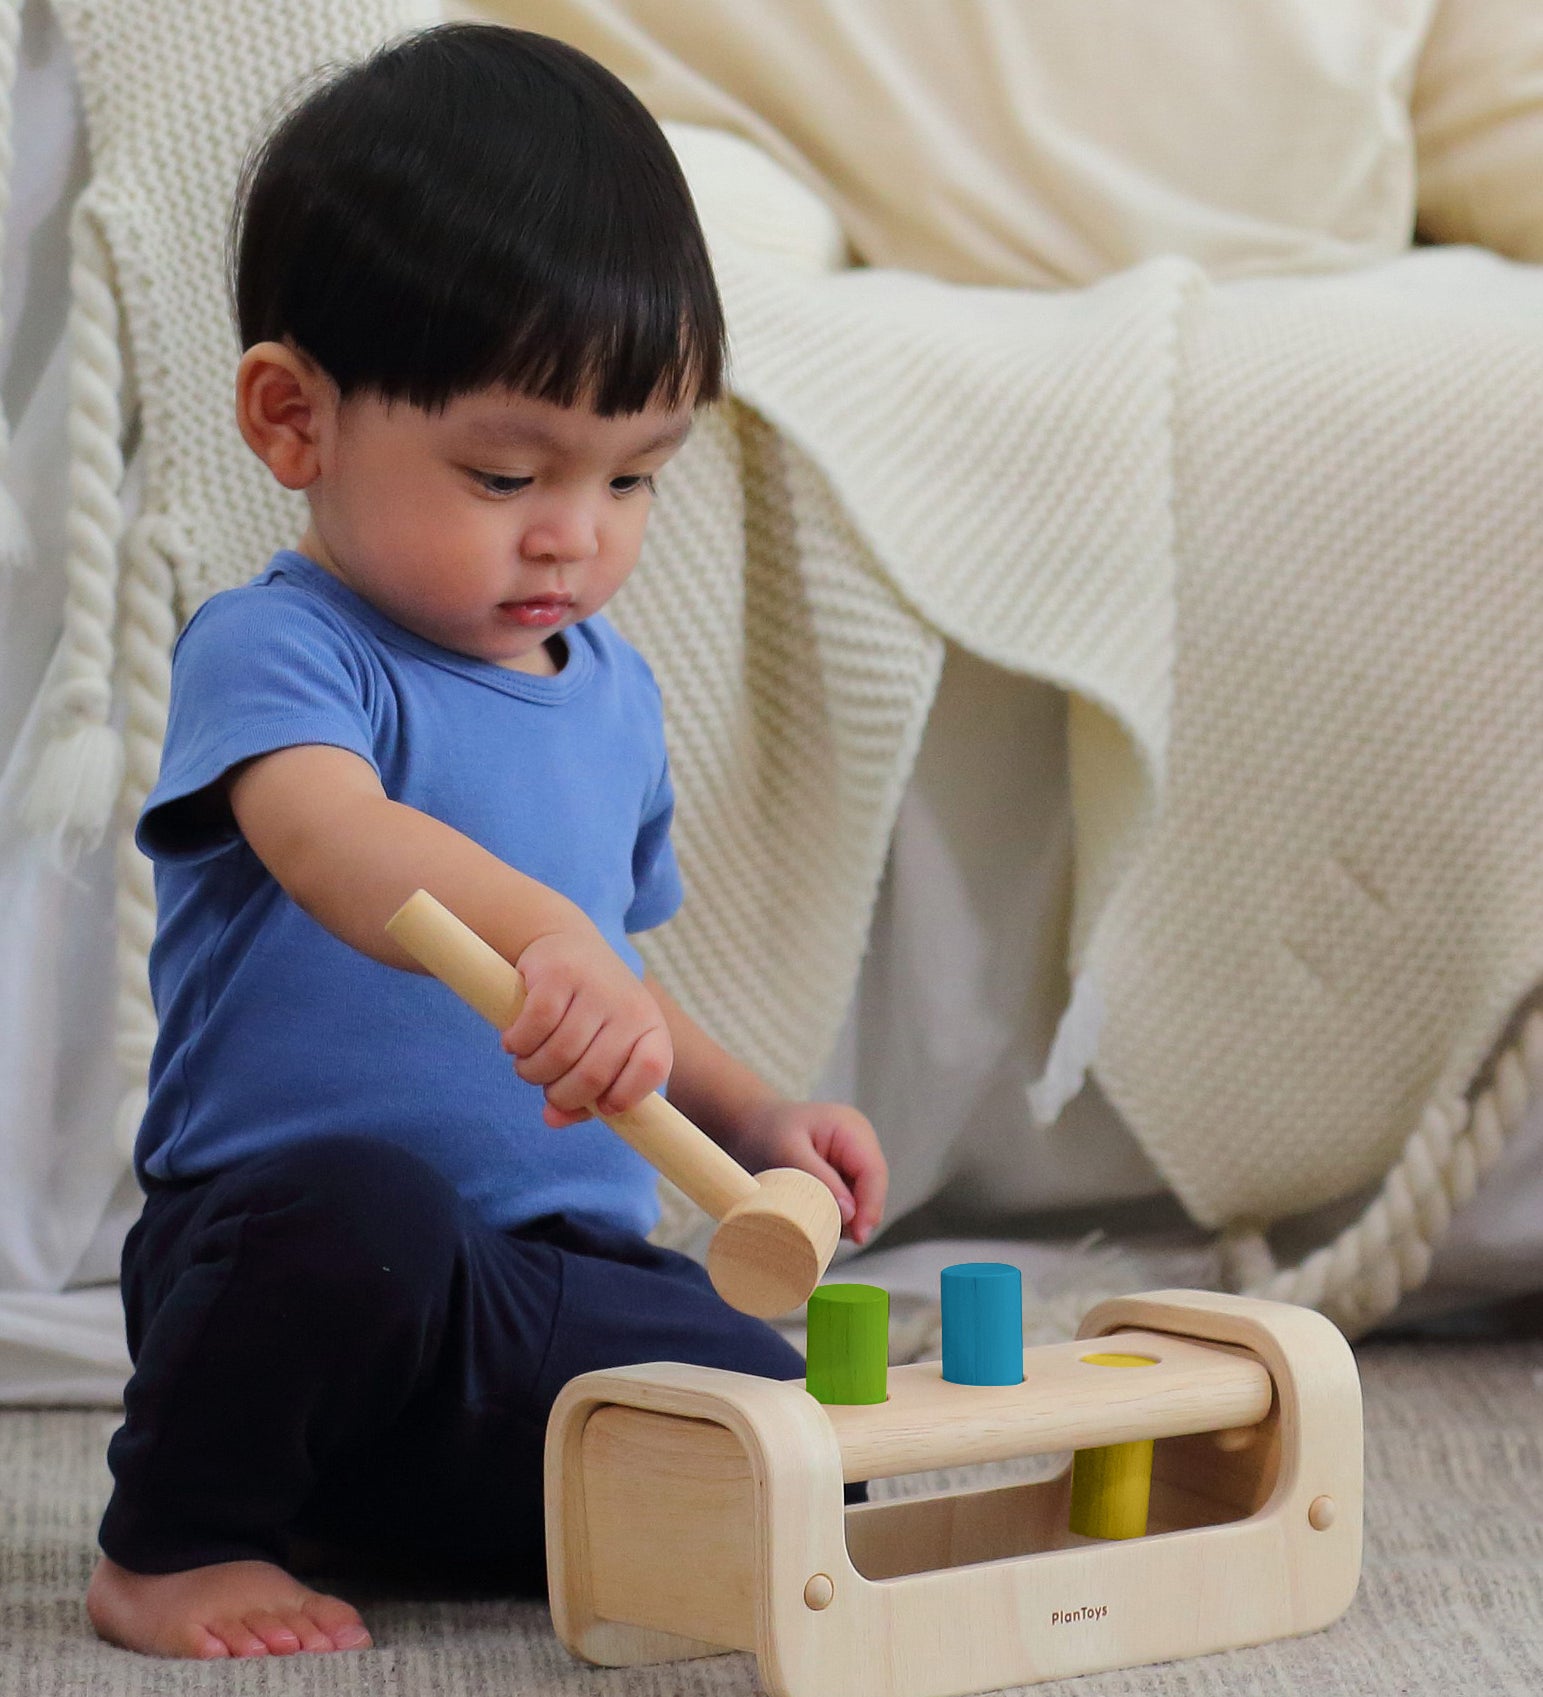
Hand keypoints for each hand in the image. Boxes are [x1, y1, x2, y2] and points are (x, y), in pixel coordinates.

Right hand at [501, 930, 672, 1128]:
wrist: (568, 944)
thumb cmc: (589, 1012)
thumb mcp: (601, 1047)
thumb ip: (585, 1093)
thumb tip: (552, 1120)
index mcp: (650, 1027)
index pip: (652, 1069)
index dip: (624, 1096)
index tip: (600, 1105)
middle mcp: (628, 1005)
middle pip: (592, 1075)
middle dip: (561, 1094)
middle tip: (546, 1086)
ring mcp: (594, 987)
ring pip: (559, 1054)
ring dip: (533, 1071)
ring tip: (527, 1065)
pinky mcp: (559, 974)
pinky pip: (535, 1027)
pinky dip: (519, 1044)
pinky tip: (513, 1043)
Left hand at [734, 1100, 887, 1246]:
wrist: (750, 1125)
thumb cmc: (766, 1132)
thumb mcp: (787, 1151)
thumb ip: (819, 1179)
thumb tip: (850, 1213)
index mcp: (851, 1129)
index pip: (873, 1173)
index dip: (870, 1207)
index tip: (858, 1237)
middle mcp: (860, 1143)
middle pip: (872, 1189)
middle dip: (856, 1216)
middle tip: (825, 1232)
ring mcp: (853, 1159)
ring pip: (863, 1200)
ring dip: (843, 1217)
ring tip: (809, 1216)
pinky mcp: (844, 1174)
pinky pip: (849, 1202)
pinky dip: (834, 1214)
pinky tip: (811, 1212)